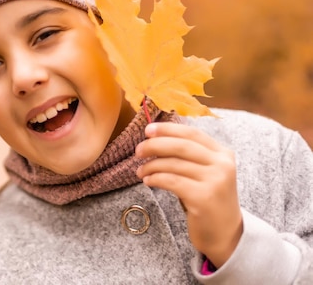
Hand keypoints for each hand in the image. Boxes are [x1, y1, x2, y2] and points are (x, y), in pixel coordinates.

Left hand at [135, 122, 242, 267]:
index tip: (148, 130)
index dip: (168, 129)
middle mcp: (222, 164)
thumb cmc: (207, 199)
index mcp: (223, 153)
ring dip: (151, 165)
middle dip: (155, 145)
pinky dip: (155, 178)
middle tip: (138, 150)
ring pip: (173, 164)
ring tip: (140, 171)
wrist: (224, 233)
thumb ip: (188, 155)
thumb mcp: (204, 172)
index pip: (192, 133)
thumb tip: (155, 137)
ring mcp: (215, 181)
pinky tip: (148, 181)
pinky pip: (171, 181)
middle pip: (181, 146)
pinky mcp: (203, 197)